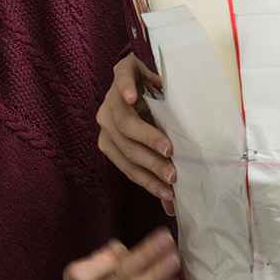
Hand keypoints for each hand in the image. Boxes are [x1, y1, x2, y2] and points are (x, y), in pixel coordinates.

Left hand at [96, 51, 175, 215]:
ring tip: (168, 148)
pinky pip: (121, 82)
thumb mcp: (155, 144)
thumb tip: (172, 206)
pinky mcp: (121, 72)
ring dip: (147, 138)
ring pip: (125, 123)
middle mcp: (106, 122)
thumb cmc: (152, 114)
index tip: (169, 193)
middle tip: (173, 174)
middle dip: (151, 164)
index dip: (147, 181)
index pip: (128, 166)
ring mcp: (111, 97)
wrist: (146, 76)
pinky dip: (126, 90)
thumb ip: (159, 169)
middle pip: (126, 148)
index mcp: (111, 140)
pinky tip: (135, 98)